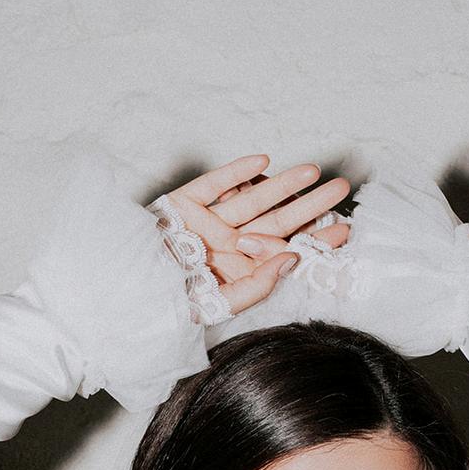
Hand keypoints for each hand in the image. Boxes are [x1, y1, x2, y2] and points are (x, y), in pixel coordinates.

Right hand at [161, 154, 351, 313]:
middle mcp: (227, 248)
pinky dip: (236, 173)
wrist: (124, 294)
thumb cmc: (168, 307)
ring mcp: (206, 225)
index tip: (345, 228)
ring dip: (281, 185)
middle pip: (276, 224)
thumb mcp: (220, 304)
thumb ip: (258, 285)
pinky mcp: (182, 205)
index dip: (314, 241)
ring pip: (251, 201)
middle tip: (342, 189)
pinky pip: (213, 185)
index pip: (285, 253)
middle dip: (309, 207)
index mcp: (239, 273)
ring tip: (312, 171)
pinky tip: (262, 161)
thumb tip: (293, 260)